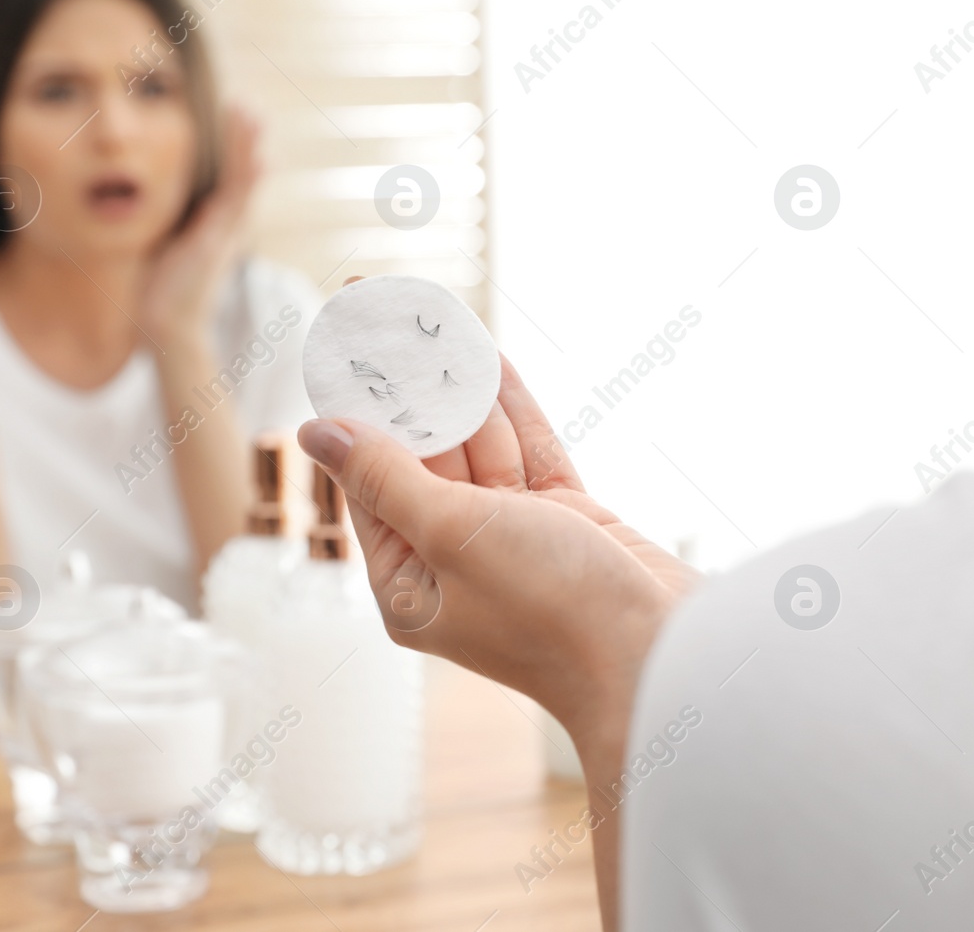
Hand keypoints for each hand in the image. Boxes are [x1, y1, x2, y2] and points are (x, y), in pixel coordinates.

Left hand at [138, 106, 259, 344]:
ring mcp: (227, 231)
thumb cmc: (158, 285)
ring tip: (253, 116)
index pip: (225, 174)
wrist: (164, 322)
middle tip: (246, 104)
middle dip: (242, 138)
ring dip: (248, 148)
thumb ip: (161, 213)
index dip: (228, 144)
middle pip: (240, 171)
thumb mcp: (159, 236)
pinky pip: (239, 204)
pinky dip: (249, 179)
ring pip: (243, 181)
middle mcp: (225, 222)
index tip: (228, 112)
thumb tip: (135, 189)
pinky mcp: (221, 241)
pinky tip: (259, 158)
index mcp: (212, 219)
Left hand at [298, 356, 693, 759]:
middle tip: (388, 320)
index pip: (369, 483)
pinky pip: (529, 452)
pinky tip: (488, 359)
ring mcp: (513, 539)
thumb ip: (387, 475)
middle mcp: (455, 560)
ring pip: (479, 448)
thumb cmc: (547, 608)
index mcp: (409, 584)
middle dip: (411, 392)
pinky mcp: (565, 522)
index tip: (345, 354)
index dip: (358, 415)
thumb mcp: (450, 533)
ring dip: (460, 388)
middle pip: (423, 460)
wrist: (654, 654)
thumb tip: (319, 434)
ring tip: (433, 322)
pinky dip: (511, 407)